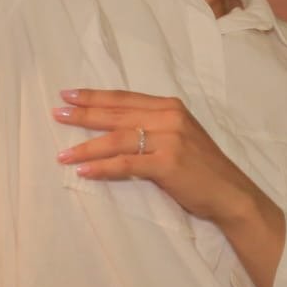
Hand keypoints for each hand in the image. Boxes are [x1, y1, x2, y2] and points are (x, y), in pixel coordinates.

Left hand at [54, 90, 268, 226]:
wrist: (229, 192)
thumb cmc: (201, 167)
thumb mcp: (180, 136)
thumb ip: (154, 126)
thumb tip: (116, 127)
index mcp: (171, 107)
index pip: (125, 98)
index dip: (95, 96)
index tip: (69, 94)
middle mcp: (169, 117)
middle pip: (117, 114)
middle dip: (83, 114)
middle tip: (57, 114)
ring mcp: (170, 139)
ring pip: (118, 139)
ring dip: (86, 147)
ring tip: (62, 154)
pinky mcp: (167, 164)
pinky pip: (127, 164)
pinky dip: (103, 167)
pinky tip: (83, 171)